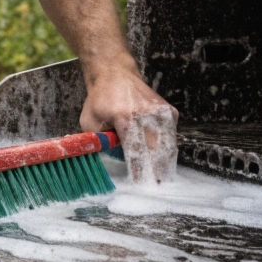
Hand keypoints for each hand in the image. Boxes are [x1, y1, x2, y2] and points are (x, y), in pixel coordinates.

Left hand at [80, 67, 178, 183]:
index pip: (136, 152)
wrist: (115, 74)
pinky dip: (167, 149)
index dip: (140, 171)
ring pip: (168, 145)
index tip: (142, 186)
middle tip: (156, 187)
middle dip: (157, 172)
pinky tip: (163, 160)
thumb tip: (117, 160)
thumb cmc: (100, 100)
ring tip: (162, 179)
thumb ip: (101, 143)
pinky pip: (171, 136)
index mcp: (126, 118)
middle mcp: (147, 115)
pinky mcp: (169, 112)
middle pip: (157, 151)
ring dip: (165, 163)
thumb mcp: (90, 123)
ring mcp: (161, 112)